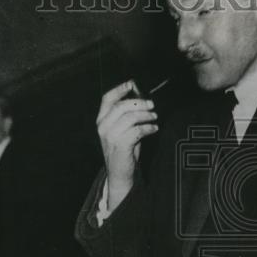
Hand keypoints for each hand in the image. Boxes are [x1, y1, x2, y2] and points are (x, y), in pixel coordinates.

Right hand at [96, 80, 157, 210]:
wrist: (120, 173)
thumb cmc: (124, 149)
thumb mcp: (122, 129)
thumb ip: (127, 115)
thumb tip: (142, 99)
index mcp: (101, 120)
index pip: (107, 99)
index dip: (120, 89)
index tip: (132, 83)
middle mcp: (103, 127)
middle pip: (121, 106)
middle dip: (139, 103)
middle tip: (151, 105)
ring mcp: (110, 136)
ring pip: (130, 117)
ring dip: (146, 115)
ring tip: (154, 118)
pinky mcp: (120, 145)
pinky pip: (137, 130)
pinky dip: (148, 127)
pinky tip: (154, 128)